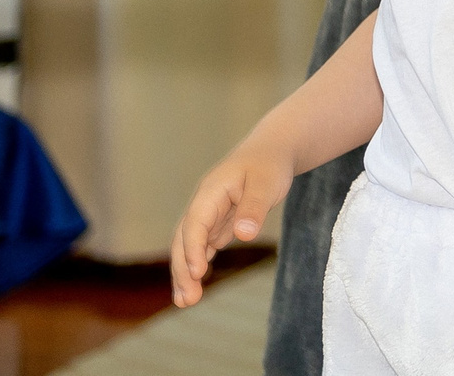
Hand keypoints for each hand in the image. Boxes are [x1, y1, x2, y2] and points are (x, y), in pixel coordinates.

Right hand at [170, 137, 293, 306]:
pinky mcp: (217, 223)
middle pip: (184, 239)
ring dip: (186, 272)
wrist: (271, 151)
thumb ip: (254, 208)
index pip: (195, 224)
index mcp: (210, 192)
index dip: (193, 249)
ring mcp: (208, 215)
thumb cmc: (269, 164)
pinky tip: (195, 285)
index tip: (196, 273)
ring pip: (190, 246)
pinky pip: (202, 246)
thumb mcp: (267, 183)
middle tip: (187, 300)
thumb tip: (243, 235)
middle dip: (182, 269)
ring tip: (186, 301)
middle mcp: (203, 205)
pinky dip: (197, 264)